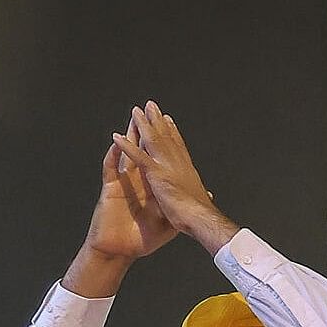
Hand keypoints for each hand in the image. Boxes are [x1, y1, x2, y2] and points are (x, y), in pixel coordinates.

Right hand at [82, 115, 175, 260]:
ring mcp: (123, 185)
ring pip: (126, 155)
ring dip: (130, 137)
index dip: (165, 143)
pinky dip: (113, 157)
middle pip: (143, 152)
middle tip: (150, 111)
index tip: (171, 124)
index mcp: (151, 187)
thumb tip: (204, 195)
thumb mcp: (167, 224)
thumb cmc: (141, 239)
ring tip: (133, 120)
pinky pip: (111, 170)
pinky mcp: (110, 191)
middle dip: (147, 131)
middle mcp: (137, 182)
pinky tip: (117, 143)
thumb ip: (183, 207)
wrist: (119, 251)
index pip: (159, 160)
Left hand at [111, 101, 225, 240]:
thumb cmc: (201, 216)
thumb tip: (209, 195)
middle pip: (166, 137)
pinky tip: (117, 137)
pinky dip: (127, 147)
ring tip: (135, 112)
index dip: (173, 133)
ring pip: (153, 141)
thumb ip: (201, 196)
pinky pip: (138, 157)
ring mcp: (166, 166)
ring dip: (143, 125)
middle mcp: (177, 163)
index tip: (168, 120)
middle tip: (152, 106)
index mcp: (186, 170)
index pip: (178, 147)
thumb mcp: (201, 202)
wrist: (200, 220)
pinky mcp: (155, 174)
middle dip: (158, 121)